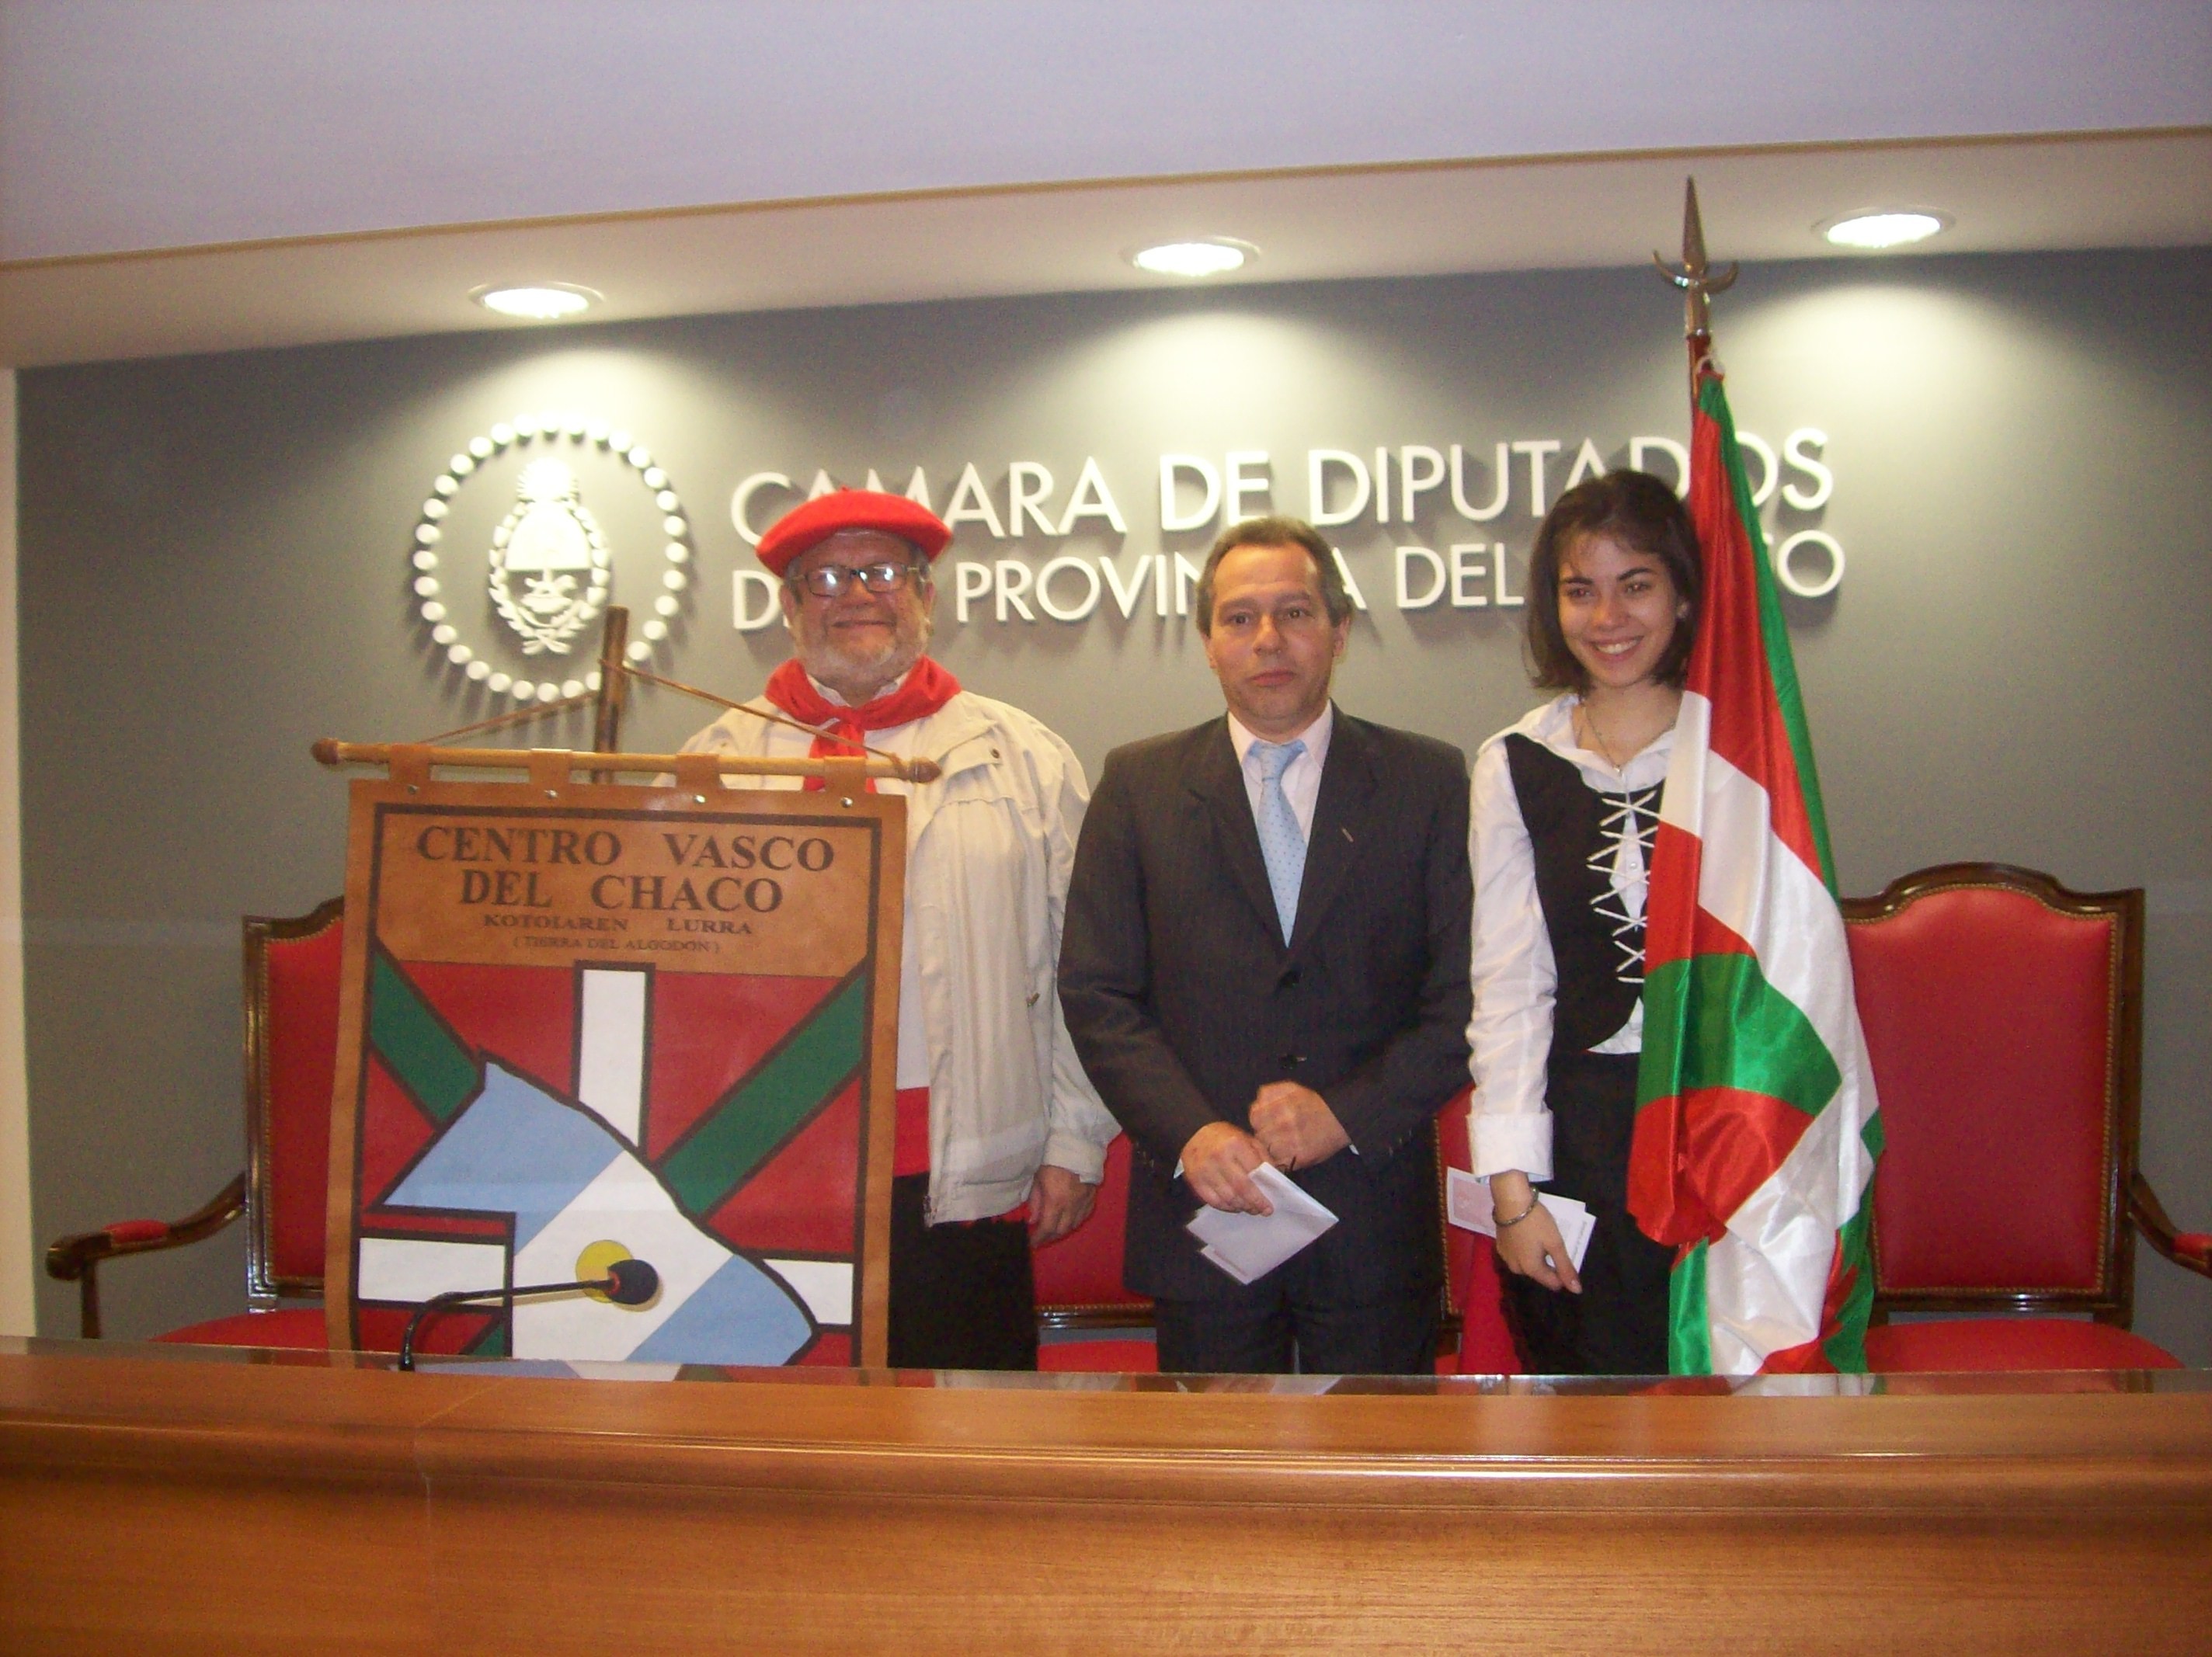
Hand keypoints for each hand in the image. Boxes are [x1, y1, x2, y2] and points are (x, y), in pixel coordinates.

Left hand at [1027, 1164, 1095, 1245]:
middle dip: (1050, 1236)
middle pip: (1062, 1230)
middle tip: (1042, 1237)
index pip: (1047, 1228)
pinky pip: (1084, 1216)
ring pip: (1074, 1225)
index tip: (1032, 1242)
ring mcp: (1083, 1202)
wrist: (1077, 1146)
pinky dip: (1075, 1221)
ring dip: (1063, 1230)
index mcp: (1055, 1201)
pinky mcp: (1092, 1197)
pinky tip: (1069, 1220)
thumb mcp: (1038, 1178)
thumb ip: (1035, 1201)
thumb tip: (1033, 1220)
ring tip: (1054, 1230)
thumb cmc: (1053, 1160)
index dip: (1039, 1238)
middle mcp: (1071, 1206)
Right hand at [1180, 1121, 1272, 1213]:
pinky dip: (1227, 1207)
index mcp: (1235, 1144)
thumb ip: (1262, 1158)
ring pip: (1228, 1198)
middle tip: (1262, 1211)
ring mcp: (1205, 1170)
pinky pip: (1214, 1201)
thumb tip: (1274, 1180)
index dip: (1263, 1193)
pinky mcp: (1196, 1180)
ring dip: (1242, 1207)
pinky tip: (1234, 1206)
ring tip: (1249, 1208)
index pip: (1254, 1173)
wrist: (1194, 1134)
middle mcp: (1219, 1157)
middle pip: (1241, 1188)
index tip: (1270, 1205)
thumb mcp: (1248, 1140)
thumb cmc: (1226, 1138)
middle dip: (1254, 1203)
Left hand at [1248, 1082, 1349, 1172]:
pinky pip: (1278, 1163)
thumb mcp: (1291, 1088)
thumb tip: (1255, 1104)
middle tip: (1275, 1133)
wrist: (1339, 1120)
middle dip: (1265, 1134)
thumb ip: (1268, 1092)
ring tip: (1282, 1143)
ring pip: (1267, 1150)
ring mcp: (1291, 1143)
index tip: (1267, 1122)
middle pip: (1260, 1135)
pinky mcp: (1299, 1159)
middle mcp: (1285, 1124)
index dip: (1259, 1121)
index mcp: (1281, 1105)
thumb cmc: (1313, 1104)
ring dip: (1271, 1148)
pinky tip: (1287, 1152)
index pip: (1254, 1118)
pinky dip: (1280, 1160)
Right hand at [1488, 1172, 1580, 1293]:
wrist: (1510, 1201)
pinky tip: (1526, 1234)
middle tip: (1551, 1242)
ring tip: (1539, 1237)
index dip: (1562, 1272)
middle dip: (1547, 1262)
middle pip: (1540, 1273)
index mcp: (1531, 1269)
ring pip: (1527, 1264)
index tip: (1563, 1253)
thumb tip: (1576, 1290)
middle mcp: (1517, 1269)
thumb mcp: (1555, 1243)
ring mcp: (1506, 1258)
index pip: (1553, 1283)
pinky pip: (1517, 1255)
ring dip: (1535, 1256)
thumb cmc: (1536, 1222)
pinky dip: (1524, 1249)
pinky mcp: (1500, 1247)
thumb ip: (1565, 1267)